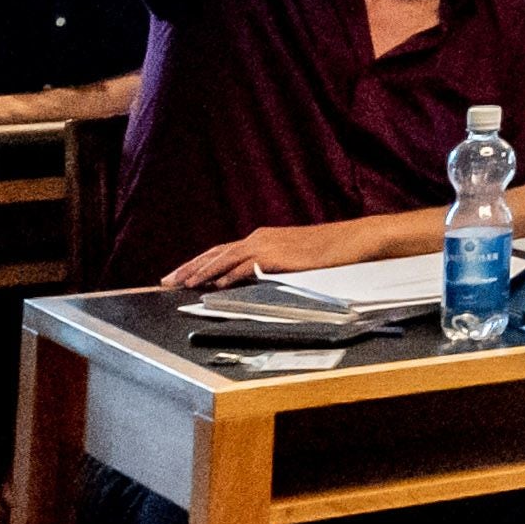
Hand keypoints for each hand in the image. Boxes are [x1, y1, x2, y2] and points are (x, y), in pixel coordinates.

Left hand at [162, 219, 366, 291]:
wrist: (358, 240)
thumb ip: (273, 266)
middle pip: (215, 252)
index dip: (198, 263)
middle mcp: (260, 238)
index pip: (222, 251)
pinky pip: (247, 266)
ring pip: (224, 258)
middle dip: (189, 267)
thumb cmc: (333, 251)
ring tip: (181, 284)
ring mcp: (269, 245)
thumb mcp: (296, 259)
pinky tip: (214, 286)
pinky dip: (227, 275)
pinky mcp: (280, 256)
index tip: (179, 275)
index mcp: (263, 238)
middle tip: (166, 281)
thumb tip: (253, 279)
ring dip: (201, 272)